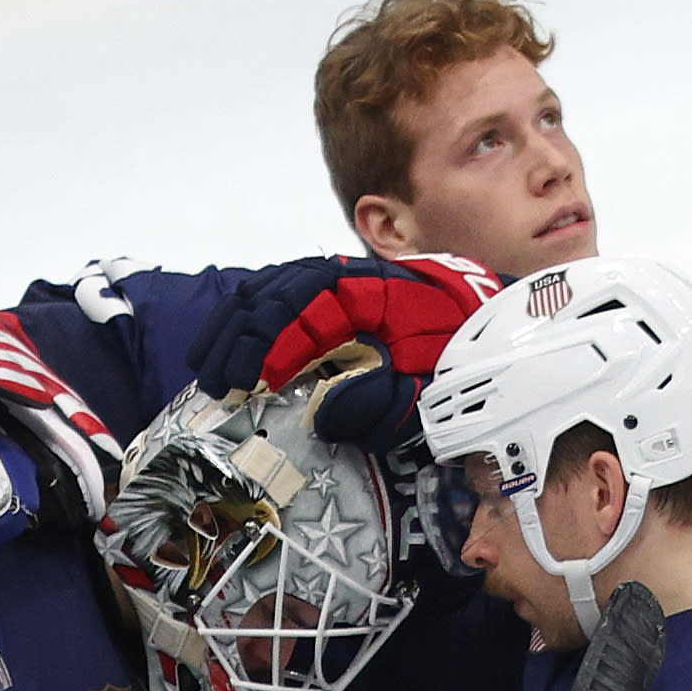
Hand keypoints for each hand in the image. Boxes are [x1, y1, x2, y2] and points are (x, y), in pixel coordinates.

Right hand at [189, 253, 502, 400]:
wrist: (485, 323)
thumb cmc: (455, 358)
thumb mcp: (427, 389)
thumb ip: (380, 403)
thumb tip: (322, 413)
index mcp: (371, 291)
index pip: (305, 306)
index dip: (273, 342)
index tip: (254, 382)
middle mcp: (346, 277)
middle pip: (274, 293)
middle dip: (239, 338)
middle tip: (216, 384)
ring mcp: (334, 281)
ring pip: (267, 289)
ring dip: (232, 327)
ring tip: (206, 367)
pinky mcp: (328, 294)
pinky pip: (276, 294)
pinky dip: (244, 317)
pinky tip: (226, 345)